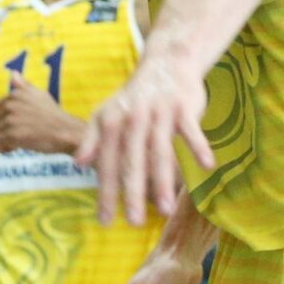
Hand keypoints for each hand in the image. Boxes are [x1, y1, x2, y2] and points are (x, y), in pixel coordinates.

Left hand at [0, 73, 81, 154]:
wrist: (65, 131)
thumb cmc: (54, 115)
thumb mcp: (40, 94)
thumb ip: (24, 85)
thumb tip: (12, 73)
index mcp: (15, 94)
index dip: (4, 119)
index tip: (17, 125)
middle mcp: (11, 104)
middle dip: (2, 130)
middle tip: (17, 135)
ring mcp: (11, 119)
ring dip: (3, 140)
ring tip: (16, 142)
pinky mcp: (12, 135)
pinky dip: (3, 148)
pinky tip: (15, 147)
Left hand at [75, 52, 213, 225]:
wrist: (166, 61)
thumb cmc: (134, 95)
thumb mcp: (107, 112)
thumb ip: (92, 137)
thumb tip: (77, 163)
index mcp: (112, 121)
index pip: (106, 162)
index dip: (105, 192)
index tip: (105, 220)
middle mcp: (133, 117)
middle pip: (133, 161)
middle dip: (133, 192)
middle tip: (133, 222)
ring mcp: (159, 112)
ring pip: (160, 150)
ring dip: (163, 180)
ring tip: (165, 209)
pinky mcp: (183, 107)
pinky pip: (191, 130)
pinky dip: (198, 147)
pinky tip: (206, 167)